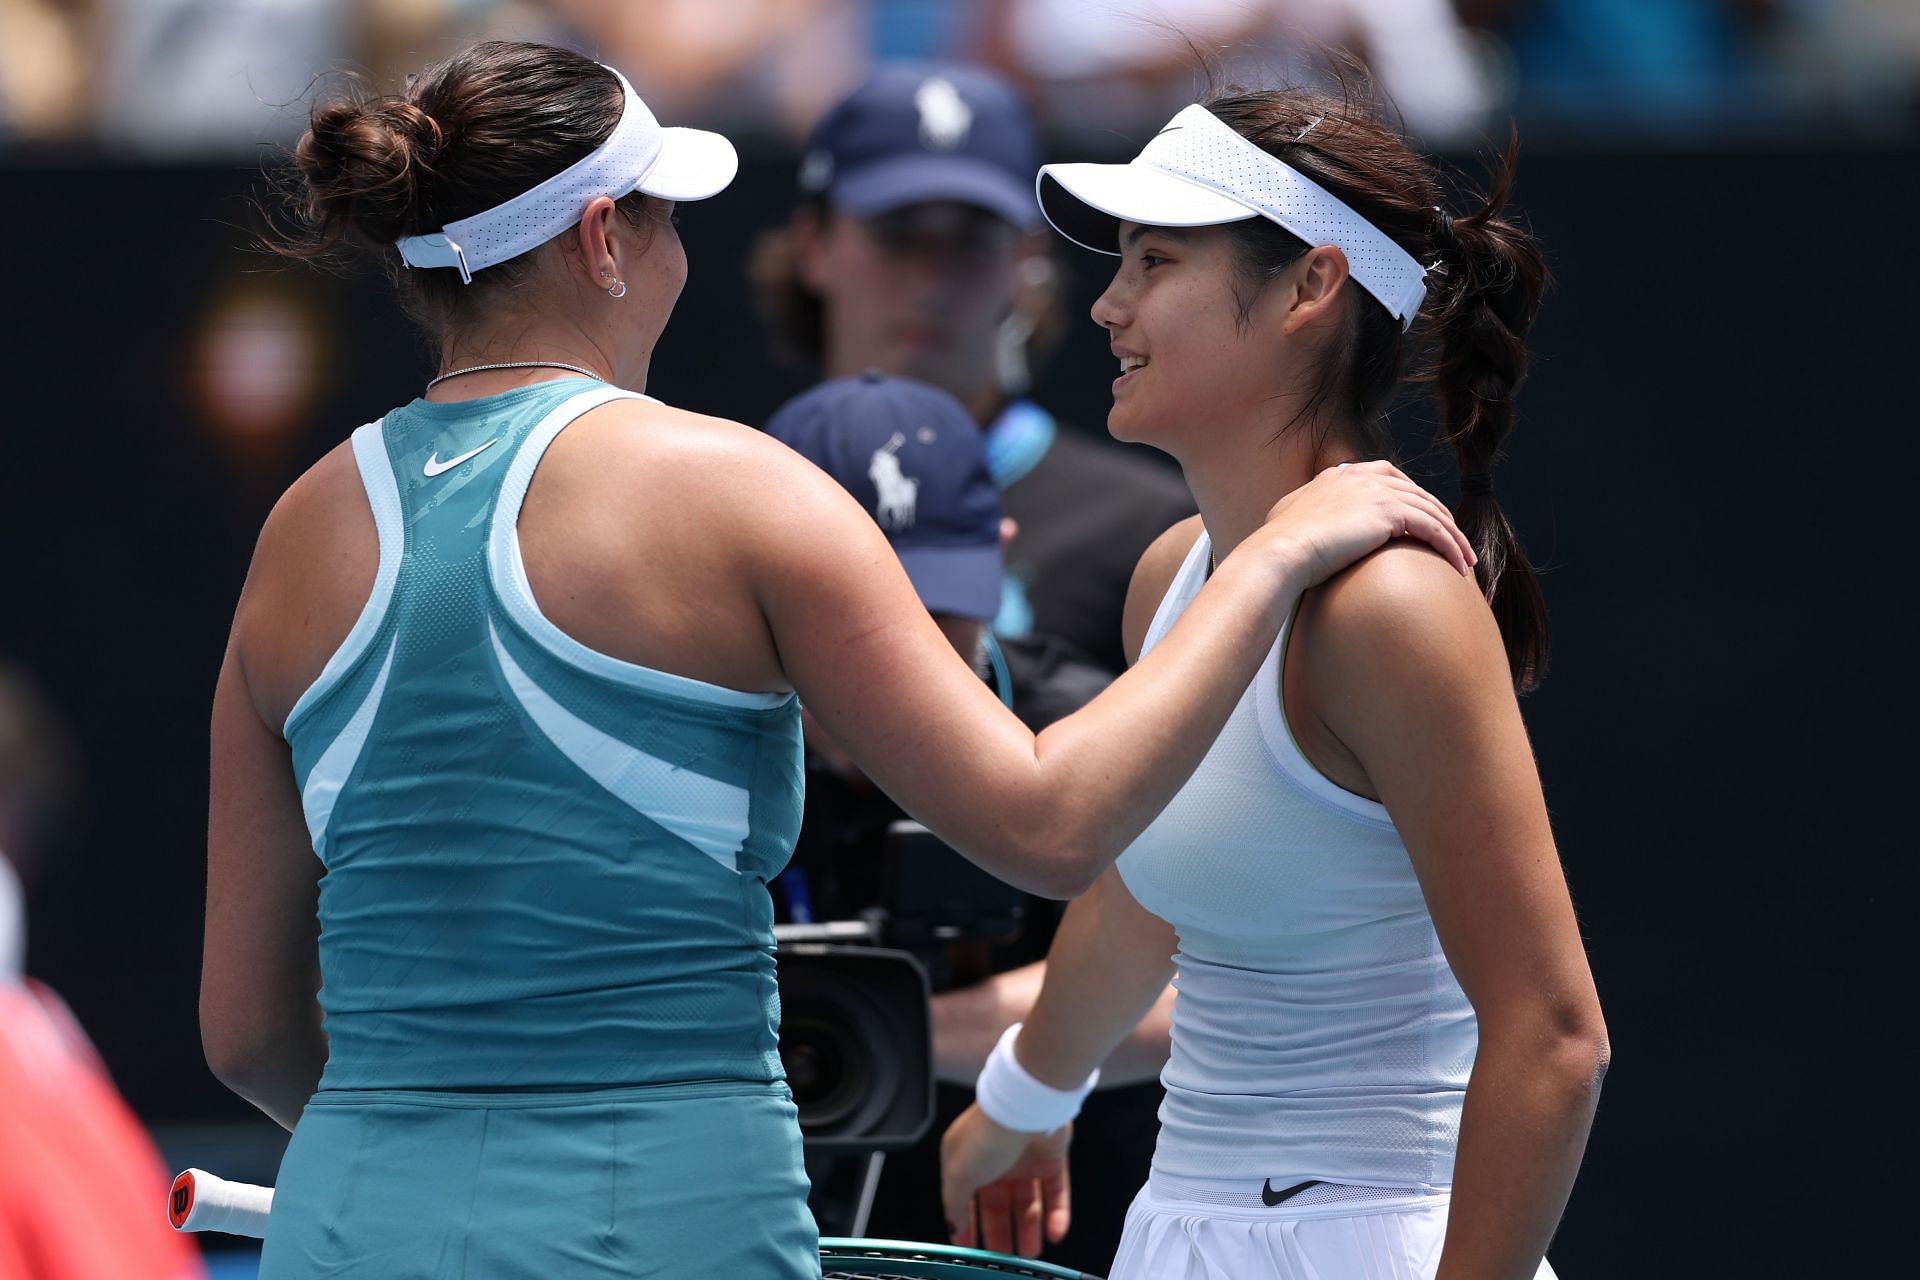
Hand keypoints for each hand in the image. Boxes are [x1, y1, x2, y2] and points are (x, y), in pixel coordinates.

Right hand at [941, 1103, 1072, 1256]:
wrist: (1026, 1107)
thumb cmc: (987, 1135)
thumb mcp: (957, 1174)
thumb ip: (953, 1204)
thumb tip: (952, 1225)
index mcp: (967, 1161)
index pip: (966, 1201)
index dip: (968, 1226)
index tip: (970, 1251)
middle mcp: (995, 1161)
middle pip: (999, 1206)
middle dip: (1001, 1235)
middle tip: (1004, 1260)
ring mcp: (1025, 1160)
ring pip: (1028, 1203)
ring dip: (1029, 1230)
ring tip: (1030, 1254)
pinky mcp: (1052, 1160)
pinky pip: (1055, 1193)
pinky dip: (1057, 1215)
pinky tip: (1055, 1234)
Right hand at [1256, 460, 1475, 586]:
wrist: (1281, 553)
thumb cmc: (1277, 546)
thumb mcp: (1288, 517)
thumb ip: (1304, 512)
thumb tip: (1301, 524)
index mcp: (1339, 475)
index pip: (1388, 476)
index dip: (1410, 496)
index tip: (1421, 518)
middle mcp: (1361, 476)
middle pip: (1416, 492)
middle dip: (1439, 516)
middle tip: (1453, 541)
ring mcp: (1377, 492)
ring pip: (1431, 511)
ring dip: (1453, 536)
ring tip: (1465, 560)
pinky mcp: (1391, 513)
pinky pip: (1434, 528)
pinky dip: (1450, 546)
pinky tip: (1458, 566)